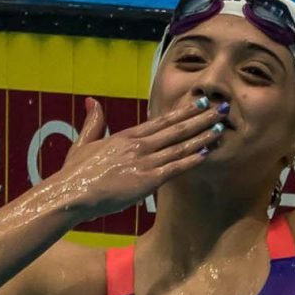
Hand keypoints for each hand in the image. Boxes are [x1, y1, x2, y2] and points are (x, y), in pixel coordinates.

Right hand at [51, 97, 224, 220]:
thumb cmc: (75, 173)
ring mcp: (144, 162)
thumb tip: (91, 101)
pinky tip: (207, 153)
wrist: (71, 193)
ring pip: (180, 146)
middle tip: (222, 108)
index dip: (184, 111)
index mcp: (126, 136)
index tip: (200, 102)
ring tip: (222, 127)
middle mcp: (139, 145)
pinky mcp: (147, 180)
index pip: (162, 120)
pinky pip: (175, 168)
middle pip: (177, 129)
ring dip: (203, 137)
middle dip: (202, 118)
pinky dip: (192, 160)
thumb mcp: (83, 142)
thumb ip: (93, 122)